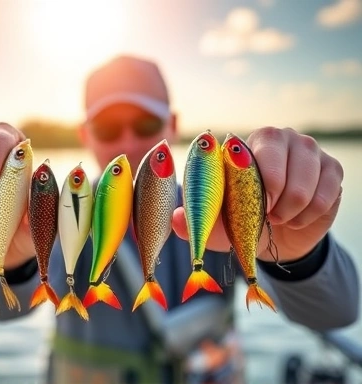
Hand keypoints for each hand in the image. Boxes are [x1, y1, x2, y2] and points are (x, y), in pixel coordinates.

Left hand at [173, 127, 343, 262]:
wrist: (275, 236)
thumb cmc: (241, 220)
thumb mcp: (214, 224)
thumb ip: (193, 220)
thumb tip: (176, 219)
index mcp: (246, 144)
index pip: (249, 150)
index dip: (252, 180)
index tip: (252, 203)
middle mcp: (281, 138)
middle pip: (282, 163)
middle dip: (273, 198)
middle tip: (266, 214)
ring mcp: (309, 150)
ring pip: (305, 183)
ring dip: (290, 210)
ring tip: (278, 217)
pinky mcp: (332, 169)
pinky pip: (325, 195)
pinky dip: (308, 215)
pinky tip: (297, 218)